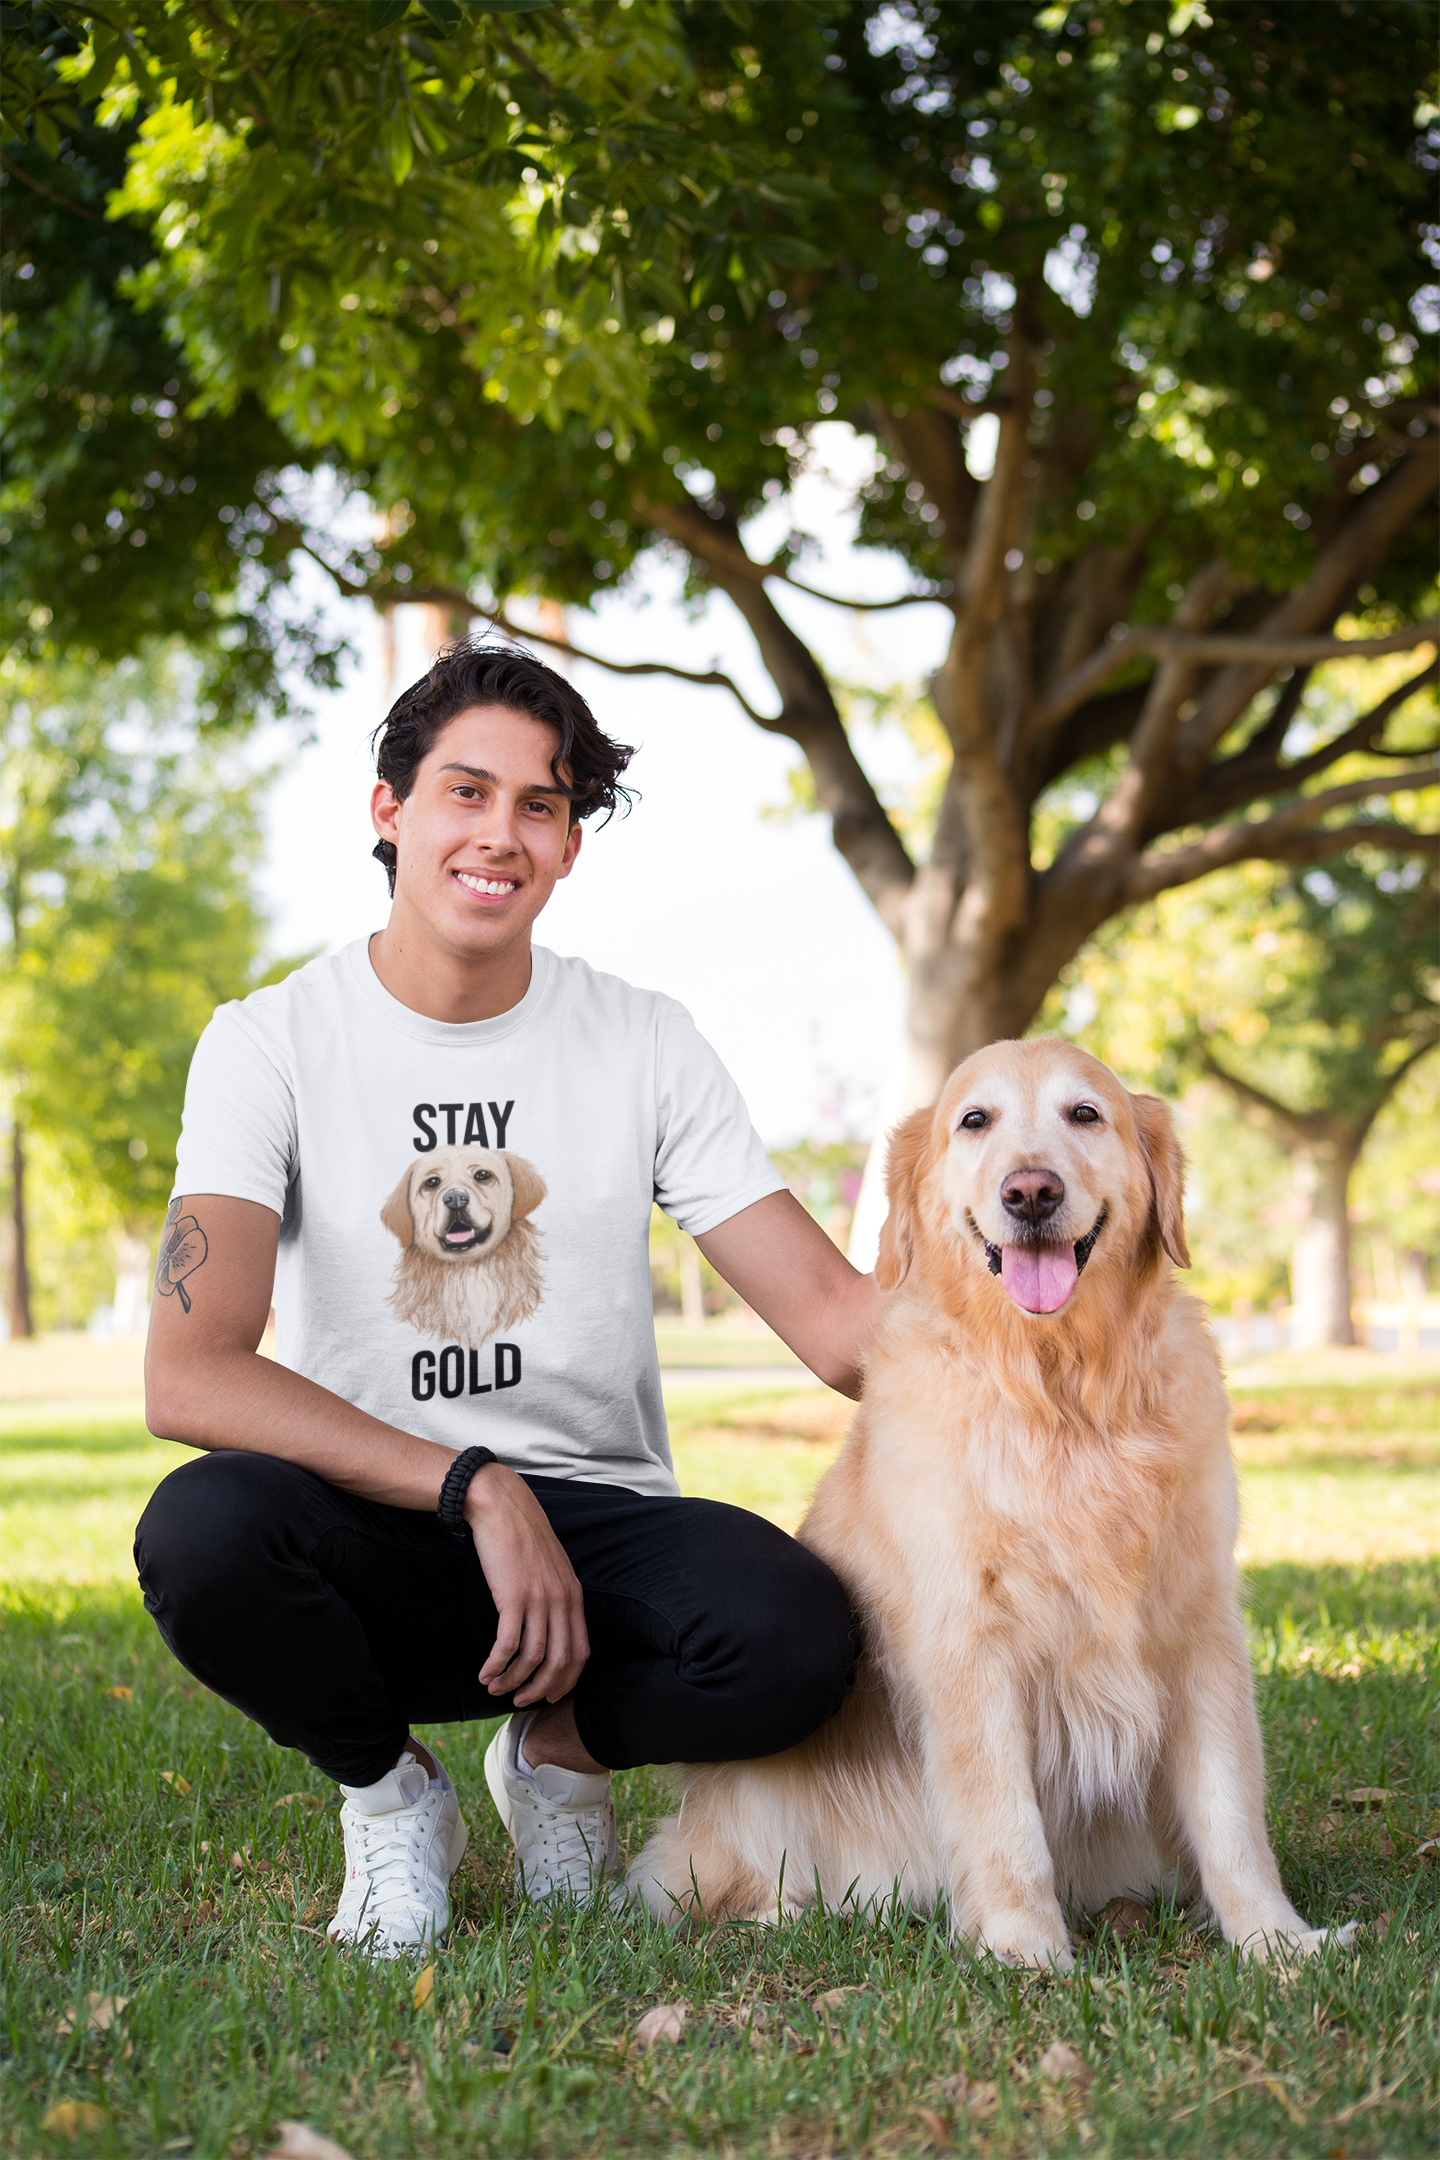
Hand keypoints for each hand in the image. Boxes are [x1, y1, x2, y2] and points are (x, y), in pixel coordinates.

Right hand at [465, 1465, 589, 1707]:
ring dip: (513, 1681)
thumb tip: (549, 1628)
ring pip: (532, 1657)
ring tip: (495, 1688)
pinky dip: (496, 1665)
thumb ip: (556, 1596)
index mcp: (574, 1595)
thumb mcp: (550, 1567)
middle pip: (560, 1662)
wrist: (502, 1506)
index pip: (580, 1651)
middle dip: (540, 1689)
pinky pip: (507, 1645)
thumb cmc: (522, 1536)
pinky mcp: (512, 1597)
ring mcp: (538, 1599)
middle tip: (520, 1700)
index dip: (566, 1681)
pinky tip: (485, 1673)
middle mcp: (561, 1600)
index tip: (549, 1695)